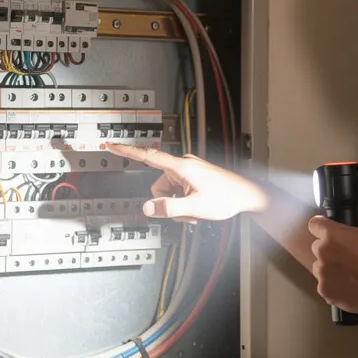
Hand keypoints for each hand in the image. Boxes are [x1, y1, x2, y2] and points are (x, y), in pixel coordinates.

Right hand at [104, 143, 267, 221]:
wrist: (247, 196)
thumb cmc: (227, 197)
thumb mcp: (195, 208)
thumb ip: (169, 208)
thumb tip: (148, 207)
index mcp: (181, 167)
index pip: (147, 156)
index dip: (127, 151)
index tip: (110, 145)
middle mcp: (183, 165)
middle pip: (158, 186)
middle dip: (168, 203)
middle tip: (186, 213)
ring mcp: (188, 171)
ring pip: (168, 191)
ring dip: (178, 205)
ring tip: (195, 212)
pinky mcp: (193, 177)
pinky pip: (178, 191)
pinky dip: (184, 202)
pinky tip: (197, 208)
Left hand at [308, 212, 357, 314]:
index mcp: (332, 234)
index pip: (314, 224)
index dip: (323, 227)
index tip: (332, 231)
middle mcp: (322, 253)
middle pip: (317, 246)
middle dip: (329, 248)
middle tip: (346, 255)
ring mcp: (322, 274)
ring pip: (319, 267)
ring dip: (329, 267)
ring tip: (348, 273)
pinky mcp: (325, 292)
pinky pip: (324, 284)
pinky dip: (333, 285)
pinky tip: (349, 286)